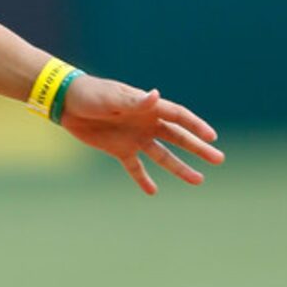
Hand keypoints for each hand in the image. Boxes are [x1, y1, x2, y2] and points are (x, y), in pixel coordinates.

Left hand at [60, 77, 222, 194]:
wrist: (67, 102)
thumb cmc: (91, 94)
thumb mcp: (113, 97)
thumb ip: (136, 102)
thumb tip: (156, 96)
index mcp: (148, 107)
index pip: (179, 117)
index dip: (196, 126)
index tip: (212, 138)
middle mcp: (146, 123)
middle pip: (178, 138)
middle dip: (198, 149)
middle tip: (219, 159)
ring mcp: (135, 137)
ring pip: (163, 155)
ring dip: (179, 168)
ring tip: (198, 180)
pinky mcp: (120, 149)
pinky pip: (135, 168)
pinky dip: (143, 179)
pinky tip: (153, 191)